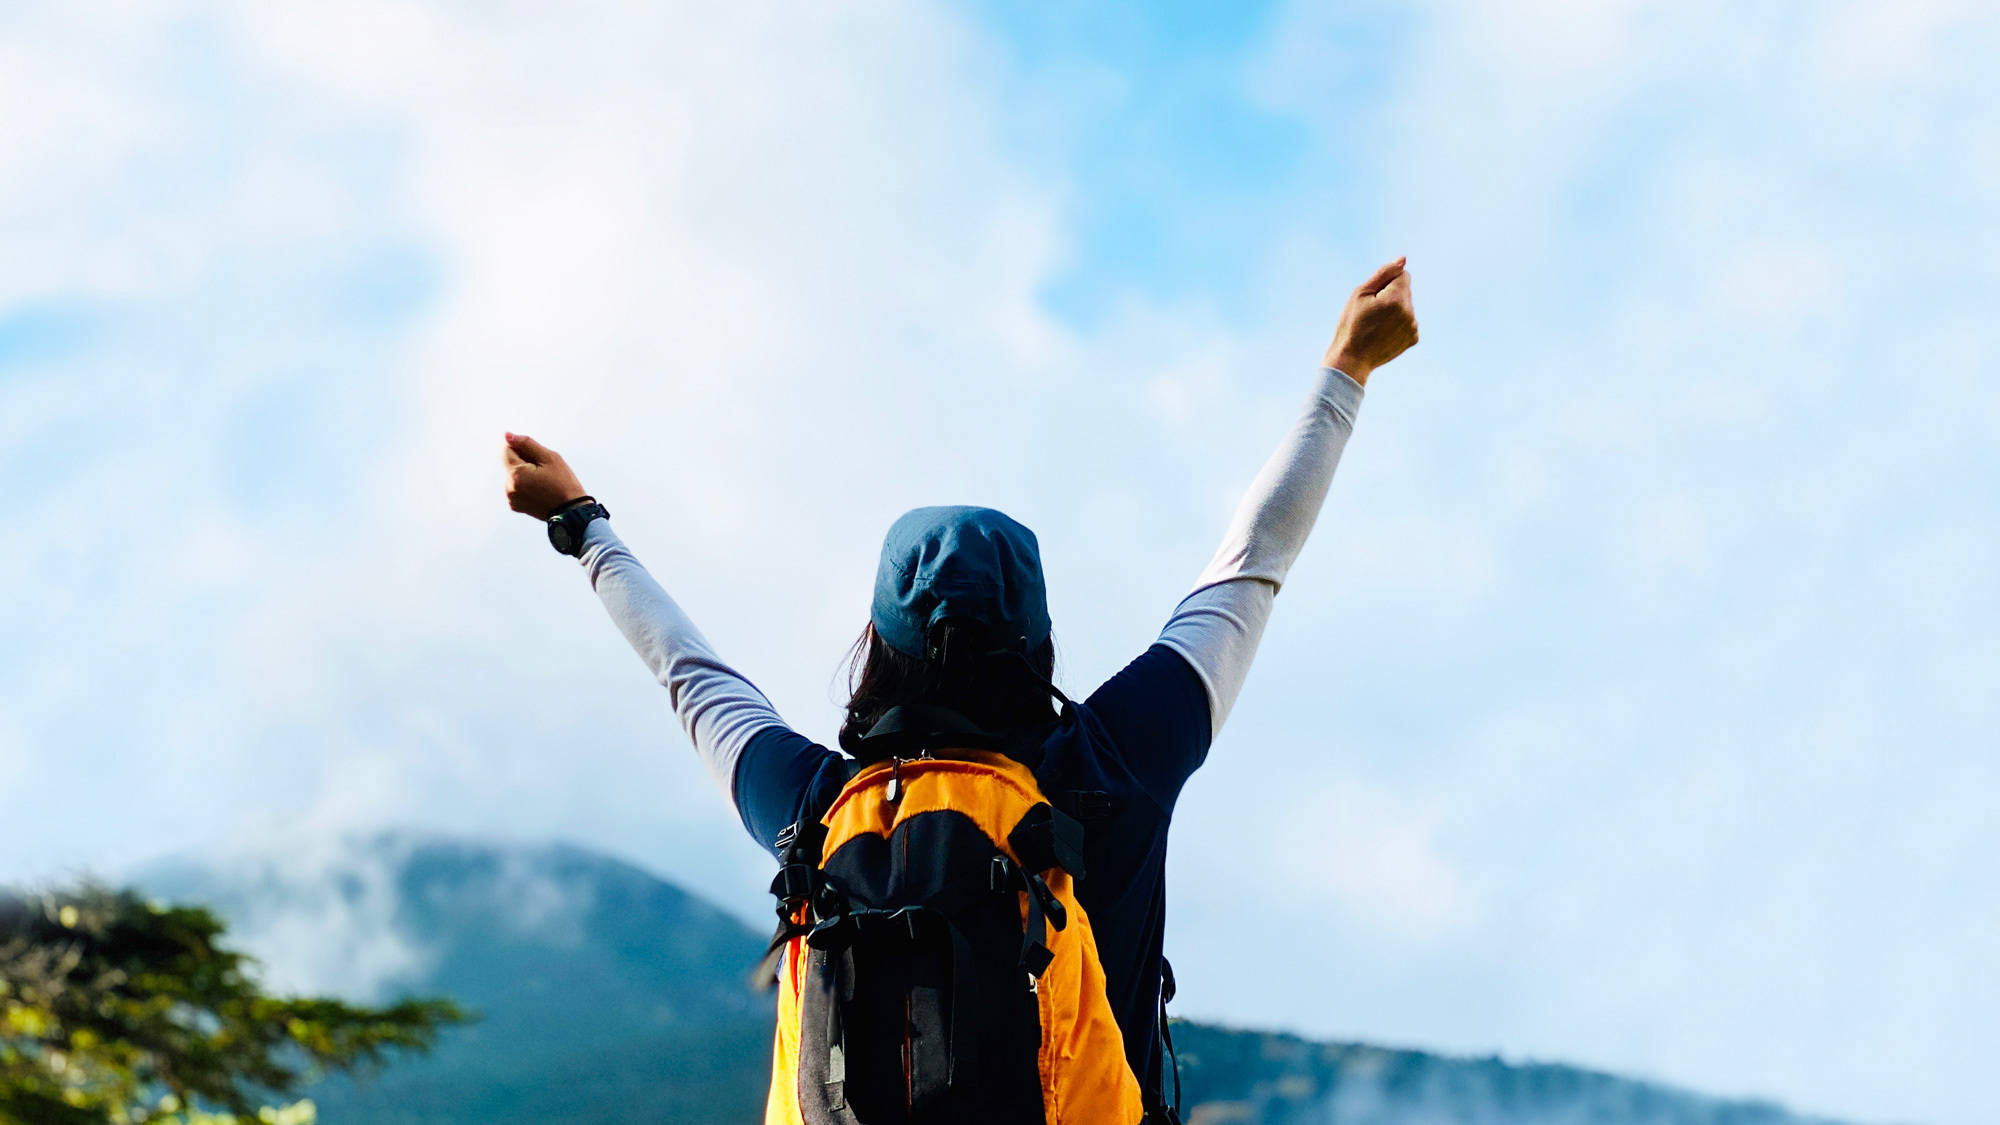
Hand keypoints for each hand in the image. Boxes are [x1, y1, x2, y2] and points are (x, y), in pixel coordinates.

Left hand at [502, 432, 587, 520]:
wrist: (571, 512)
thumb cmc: (563, 483)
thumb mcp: (549, 458)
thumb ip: (526, 444)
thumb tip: (507, 435)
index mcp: (516, 474)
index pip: (506, 450)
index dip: (522, 449)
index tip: (537, 457)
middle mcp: (508, 486)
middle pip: (510, 463)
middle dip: (524, 462)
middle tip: (544, 471)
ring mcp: (511, 498)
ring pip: (513, 475)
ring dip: (525, 474)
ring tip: (543, 482)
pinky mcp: (515, 505)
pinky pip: (516, 487)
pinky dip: (525, 486)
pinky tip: (540, 490)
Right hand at [1322, 257, 1418, 384]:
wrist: (1352, 359)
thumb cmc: (1352, 324)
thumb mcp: (1361, 293)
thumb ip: (1384, 273)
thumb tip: (1403, 259)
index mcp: (1397, 299)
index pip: (1403, 275)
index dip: (1385, 283)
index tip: (1373, 297)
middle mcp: (1409, 313)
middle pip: (1405, 291)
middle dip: (1391, 296)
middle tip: (1372, 313)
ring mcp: (1413, 327)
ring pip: (1406, 306)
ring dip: (1395, 310)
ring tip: (1376, 325)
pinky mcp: (1413, 339)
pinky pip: (1408, 321)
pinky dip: (1398, 324)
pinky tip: (1383, 333)